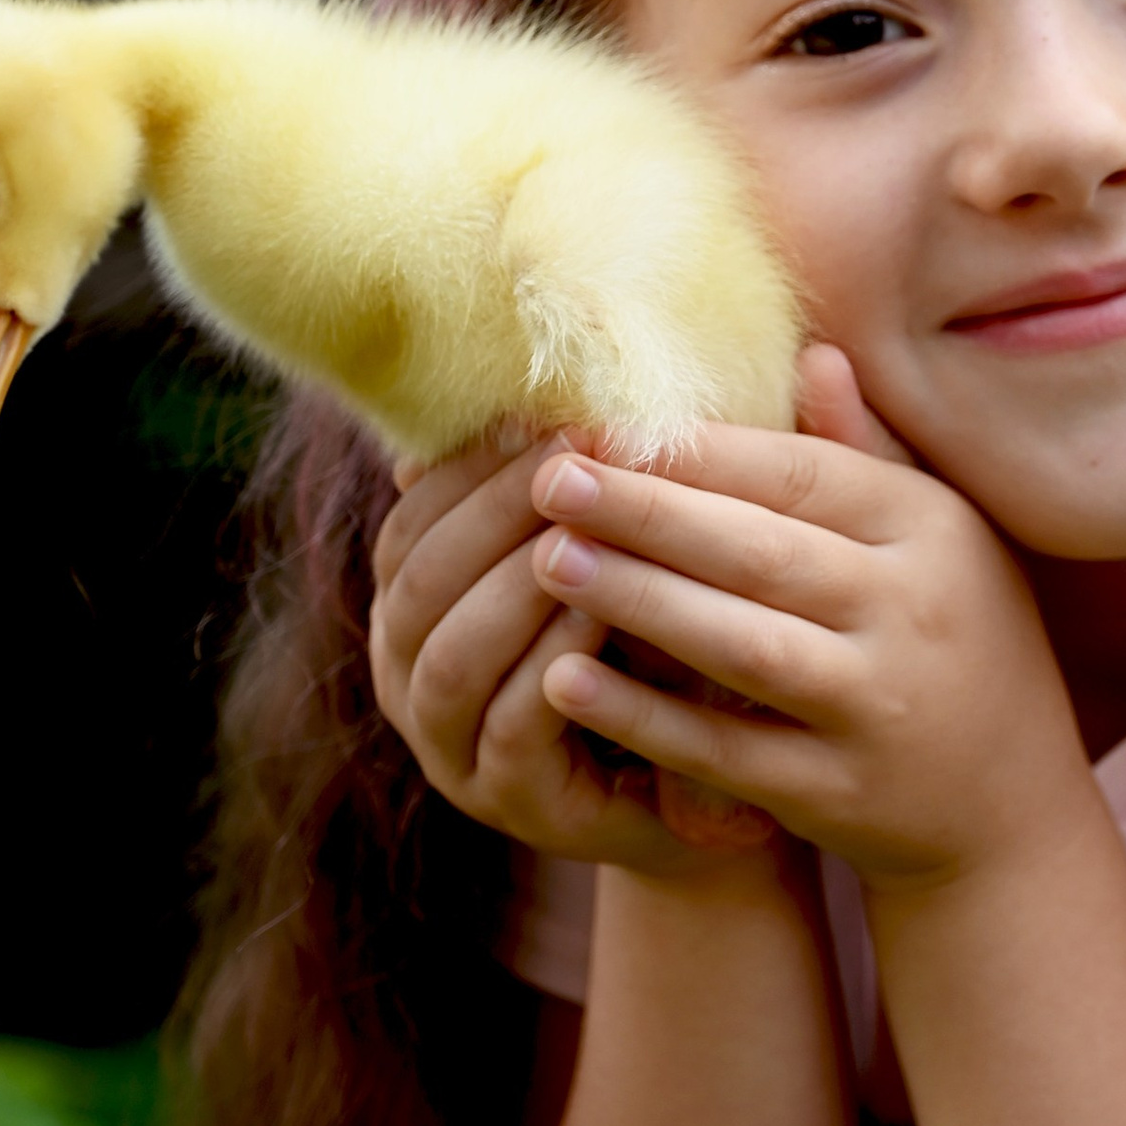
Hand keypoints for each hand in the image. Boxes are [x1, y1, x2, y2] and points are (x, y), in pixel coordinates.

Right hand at [371, 432, 783, 871]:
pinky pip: (509, 725)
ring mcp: (445, 739)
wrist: (718, 774)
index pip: (420, 506)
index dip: (479, 457)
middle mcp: (407, 661)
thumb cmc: (678, 633)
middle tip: (575, 462)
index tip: (555, 408)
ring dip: (516, 585)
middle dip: (496, 510)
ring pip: (450, 649)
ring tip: (586, 535)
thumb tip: (681, 327)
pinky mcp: (502, 798)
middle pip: (421, 572)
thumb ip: (643, 459)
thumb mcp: (652, 538)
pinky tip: (604, 619)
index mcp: (420, 586)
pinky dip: (549, 668)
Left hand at [527, 346, 1103, 895]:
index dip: (693, 451)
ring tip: (547, 560)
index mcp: (932, 528)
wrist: (1010, 806)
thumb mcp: (941, 537)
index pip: (798, 474)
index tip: (598, 425)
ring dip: (637, 600)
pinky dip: (644, 715)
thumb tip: (813, 354)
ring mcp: (876, 709)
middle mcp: (911, 613)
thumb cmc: (956, 637)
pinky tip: (565, 678)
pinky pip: (725, 750)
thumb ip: (866, 454)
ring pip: (739, 645)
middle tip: (550, 478)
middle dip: (646, 512)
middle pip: (759, 551)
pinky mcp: (837, 794)